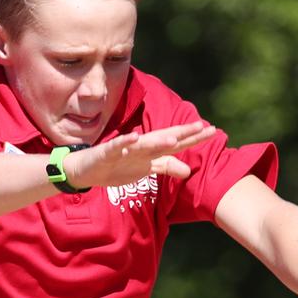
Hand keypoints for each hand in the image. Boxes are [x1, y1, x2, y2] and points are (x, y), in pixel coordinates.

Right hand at [64, 121, 215, 188]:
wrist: (85, 170)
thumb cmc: (116, 168)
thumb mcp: (145, 170)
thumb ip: (165, 167)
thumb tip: (188, 170)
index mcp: (150, 151)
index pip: (175, 143)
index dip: (193, 138)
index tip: (213, 130)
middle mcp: (140, 147)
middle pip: (164, 139)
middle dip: (181, 134)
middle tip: (201, 127)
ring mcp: (124, 150)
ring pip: (143, 144)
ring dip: (157, 140)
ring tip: (174, 138)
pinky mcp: (106, 154)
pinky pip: (116, 148)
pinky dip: (124, 143)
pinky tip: (133, 138)